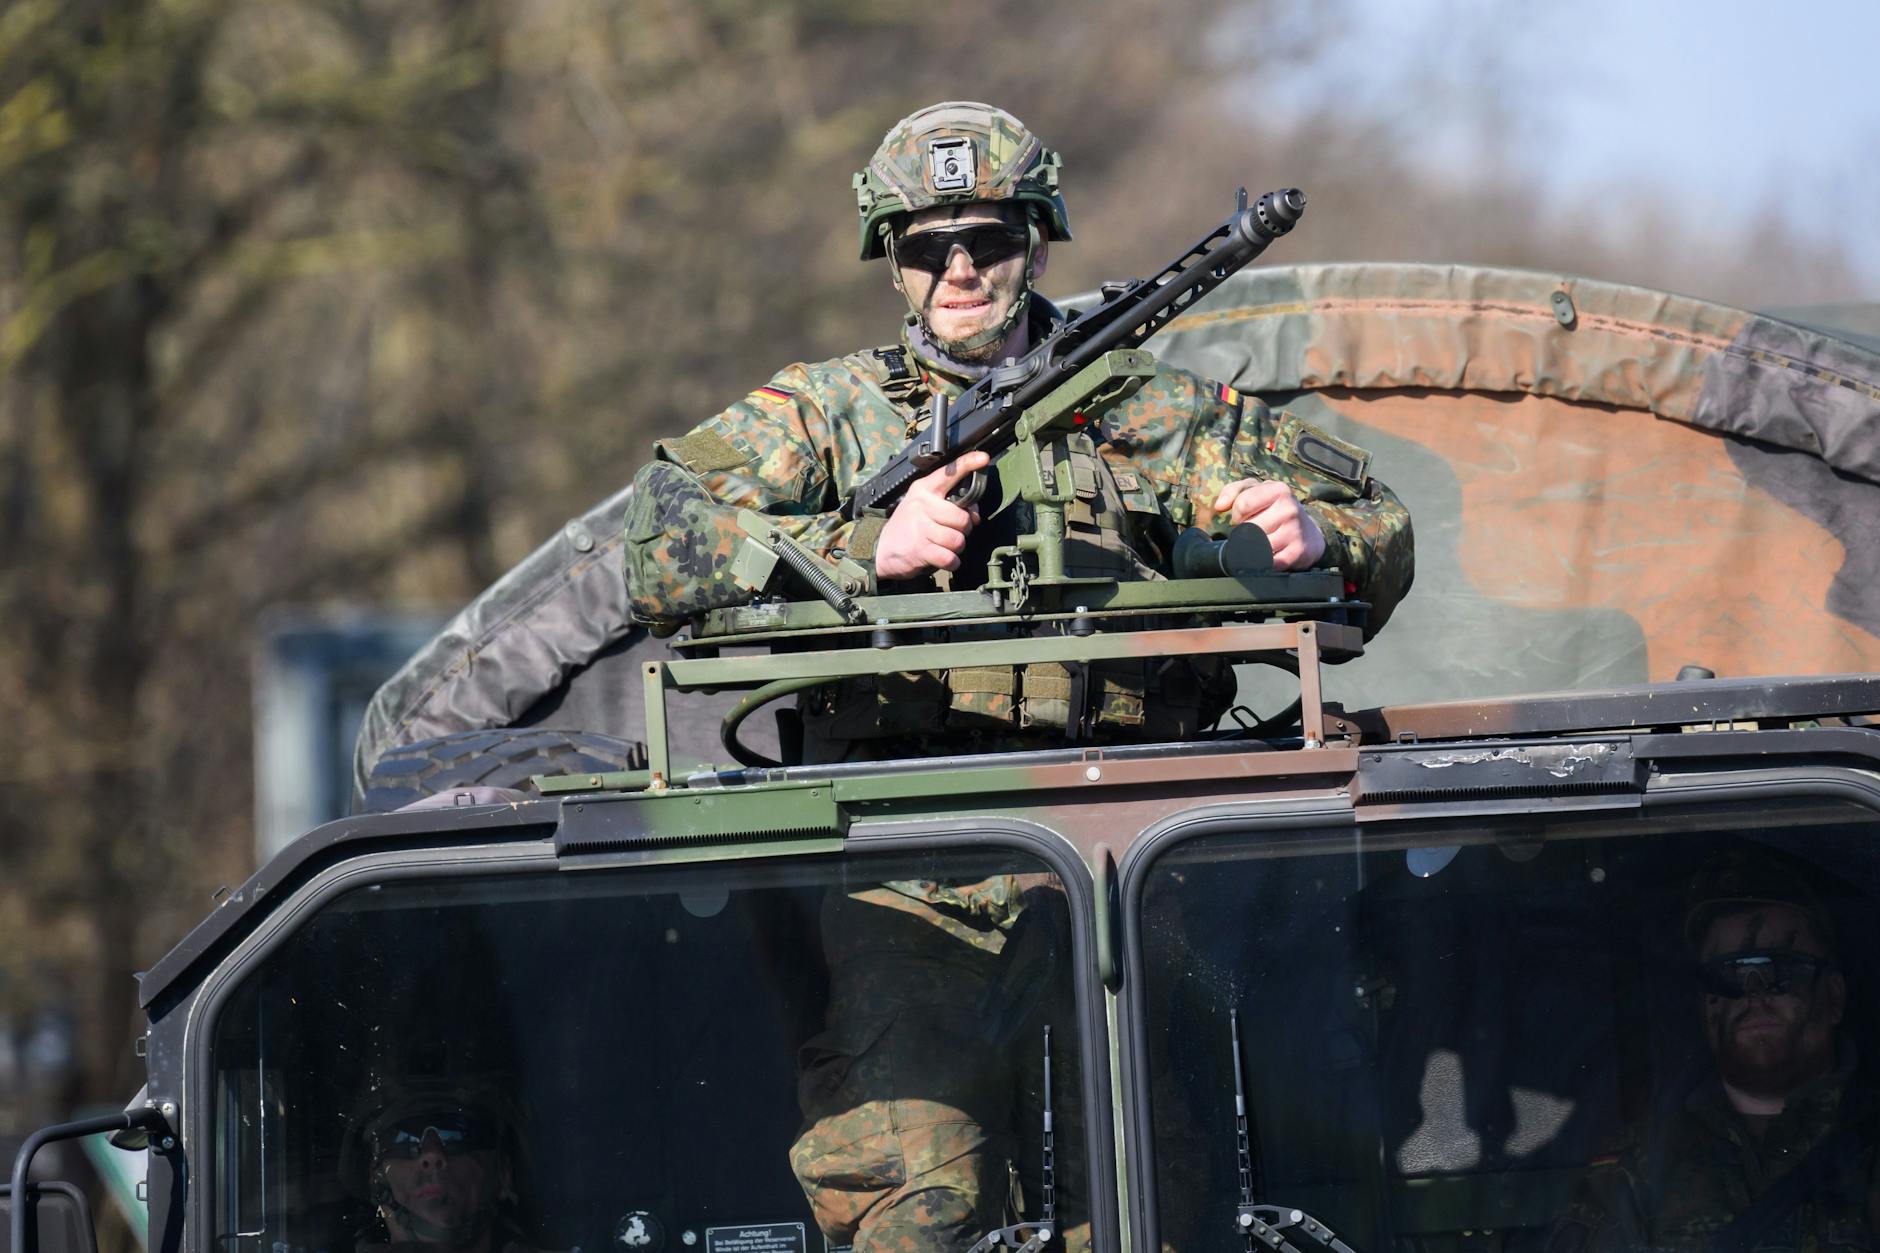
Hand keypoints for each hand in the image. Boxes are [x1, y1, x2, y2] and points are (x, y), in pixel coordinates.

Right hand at [874, 450, 989, 578]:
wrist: (882, 549)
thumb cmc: (908, 526)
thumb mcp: (923, 506)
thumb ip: (948, 504)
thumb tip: (974, 513)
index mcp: (924, 490)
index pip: (948, 473)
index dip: (967, 464)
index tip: (983, 458)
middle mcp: (922, 505)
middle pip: (962, 517)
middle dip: (964, 529)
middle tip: (953, 531)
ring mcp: (920, 528)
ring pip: (958, 539)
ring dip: (957, 547)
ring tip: (945, 545)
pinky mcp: (920, 550)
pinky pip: (950, 557)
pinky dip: (952, 562)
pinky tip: (944, 558)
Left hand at [1211, 478, 1326, 570]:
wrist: (1308, 532)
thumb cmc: (1275, 509)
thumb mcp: (1256, 491)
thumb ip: (1233, 491)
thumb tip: (1220, 506)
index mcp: (1278, 490)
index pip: (1242, 504)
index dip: (1237, 515)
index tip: (1243, 518)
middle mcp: (1289, 509)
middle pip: (1248, 528)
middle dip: (1244, 533)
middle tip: (1252, 532)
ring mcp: (1295, 531)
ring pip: (1256, 545)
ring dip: (1252, 547)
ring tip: (1258, 542)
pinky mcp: (1297, 552)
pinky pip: (1268, 561)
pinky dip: (1262, 561)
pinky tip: (1267, 554)